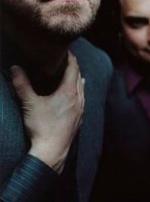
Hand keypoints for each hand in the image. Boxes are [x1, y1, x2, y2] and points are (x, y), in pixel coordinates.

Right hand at [11, 52, 84, 172]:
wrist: (52, 151)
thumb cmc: (41, 127)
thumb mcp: (29, 104)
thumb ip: (21, 85)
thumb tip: (14, 68)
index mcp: (68, 92)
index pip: (73, 69)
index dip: (70, 58)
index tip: (67, 50)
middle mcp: (78, 99)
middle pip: (79, 78)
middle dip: (74, 67)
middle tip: (69, 59)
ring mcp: (81, 110)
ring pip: (82, 90)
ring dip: (78, 80)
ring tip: (76, 74)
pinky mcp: (79, 119)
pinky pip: (82, 101)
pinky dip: (79, 93)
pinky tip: (77, 97)